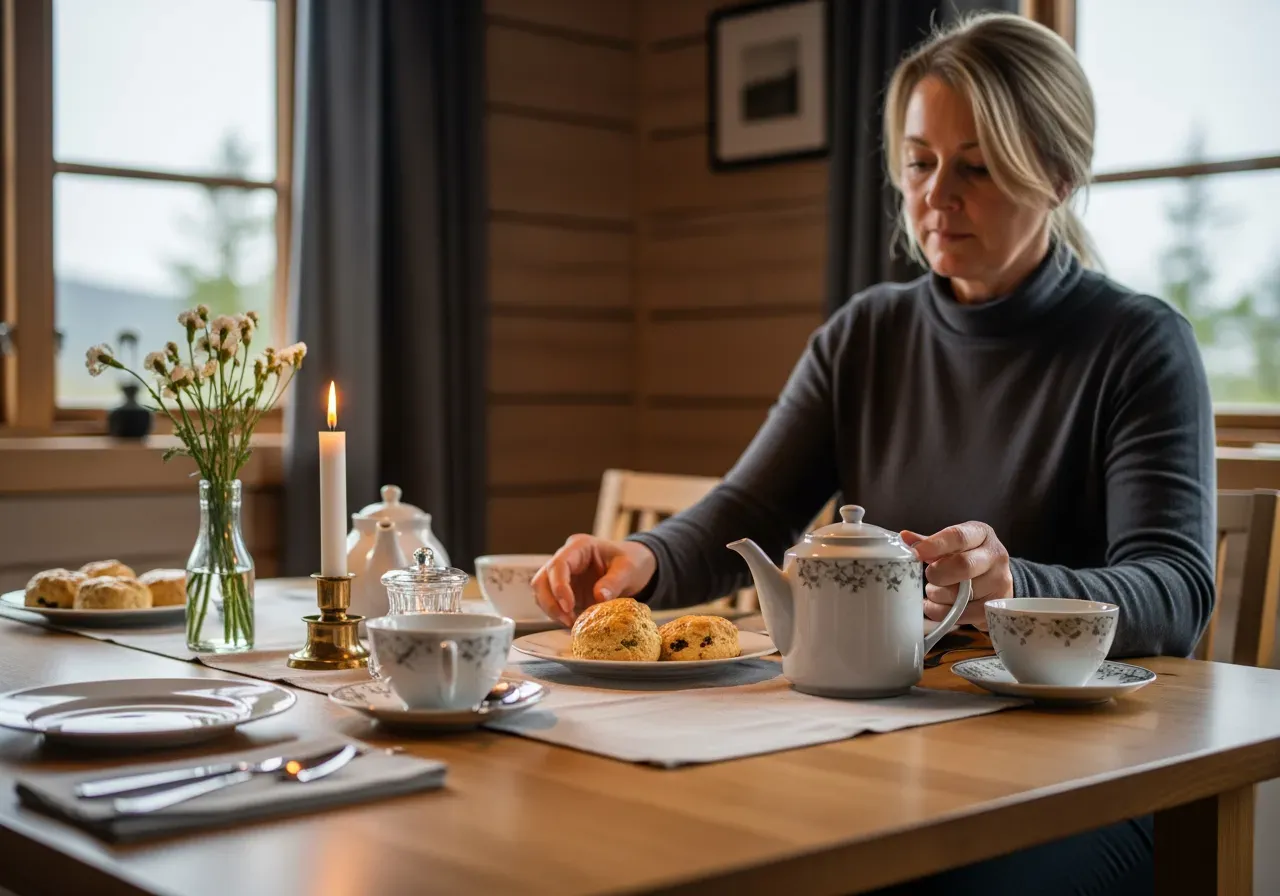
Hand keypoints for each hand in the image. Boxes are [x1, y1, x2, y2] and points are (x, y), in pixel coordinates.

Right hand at [531, 535, 657, 626]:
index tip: (569, 606)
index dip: (559, 586)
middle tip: (567, 620)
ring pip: (541, 592)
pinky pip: (551, 602)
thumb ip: (614, 582)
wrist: (634, 566)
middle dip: (550, 602)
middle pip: (542, 579)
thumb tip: (599, 597)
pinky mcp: (565, 590)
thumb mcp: (628, 569)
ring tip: (571, 624)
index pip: (558, 564)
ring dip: (551, 610)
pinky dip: (557, 615)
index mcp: (579, 547)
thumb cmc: (631, 561)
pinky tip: (572, 623)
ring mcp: (563, 575)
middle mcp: (566, 559)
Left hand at [899, 522, 1011, 628]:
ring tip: (935, 590)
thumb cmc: (968, 557)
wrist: (997, 581)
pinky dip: (941, 611)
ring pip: (960, 594)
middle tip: (929, 576)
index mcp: (981, 534)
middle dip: (938, 574)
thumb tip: (904, 538)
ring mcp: (999, 583)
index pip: (958, 536)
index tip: (915, 553)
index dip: (934, 545)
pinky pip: (961, 614)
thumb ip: (929, 542)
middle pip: (963, 566)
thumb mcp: (952, 545)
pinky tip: (938, 605)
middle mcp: (995, 556)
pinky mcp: (994, 607)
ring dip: (938, 595)